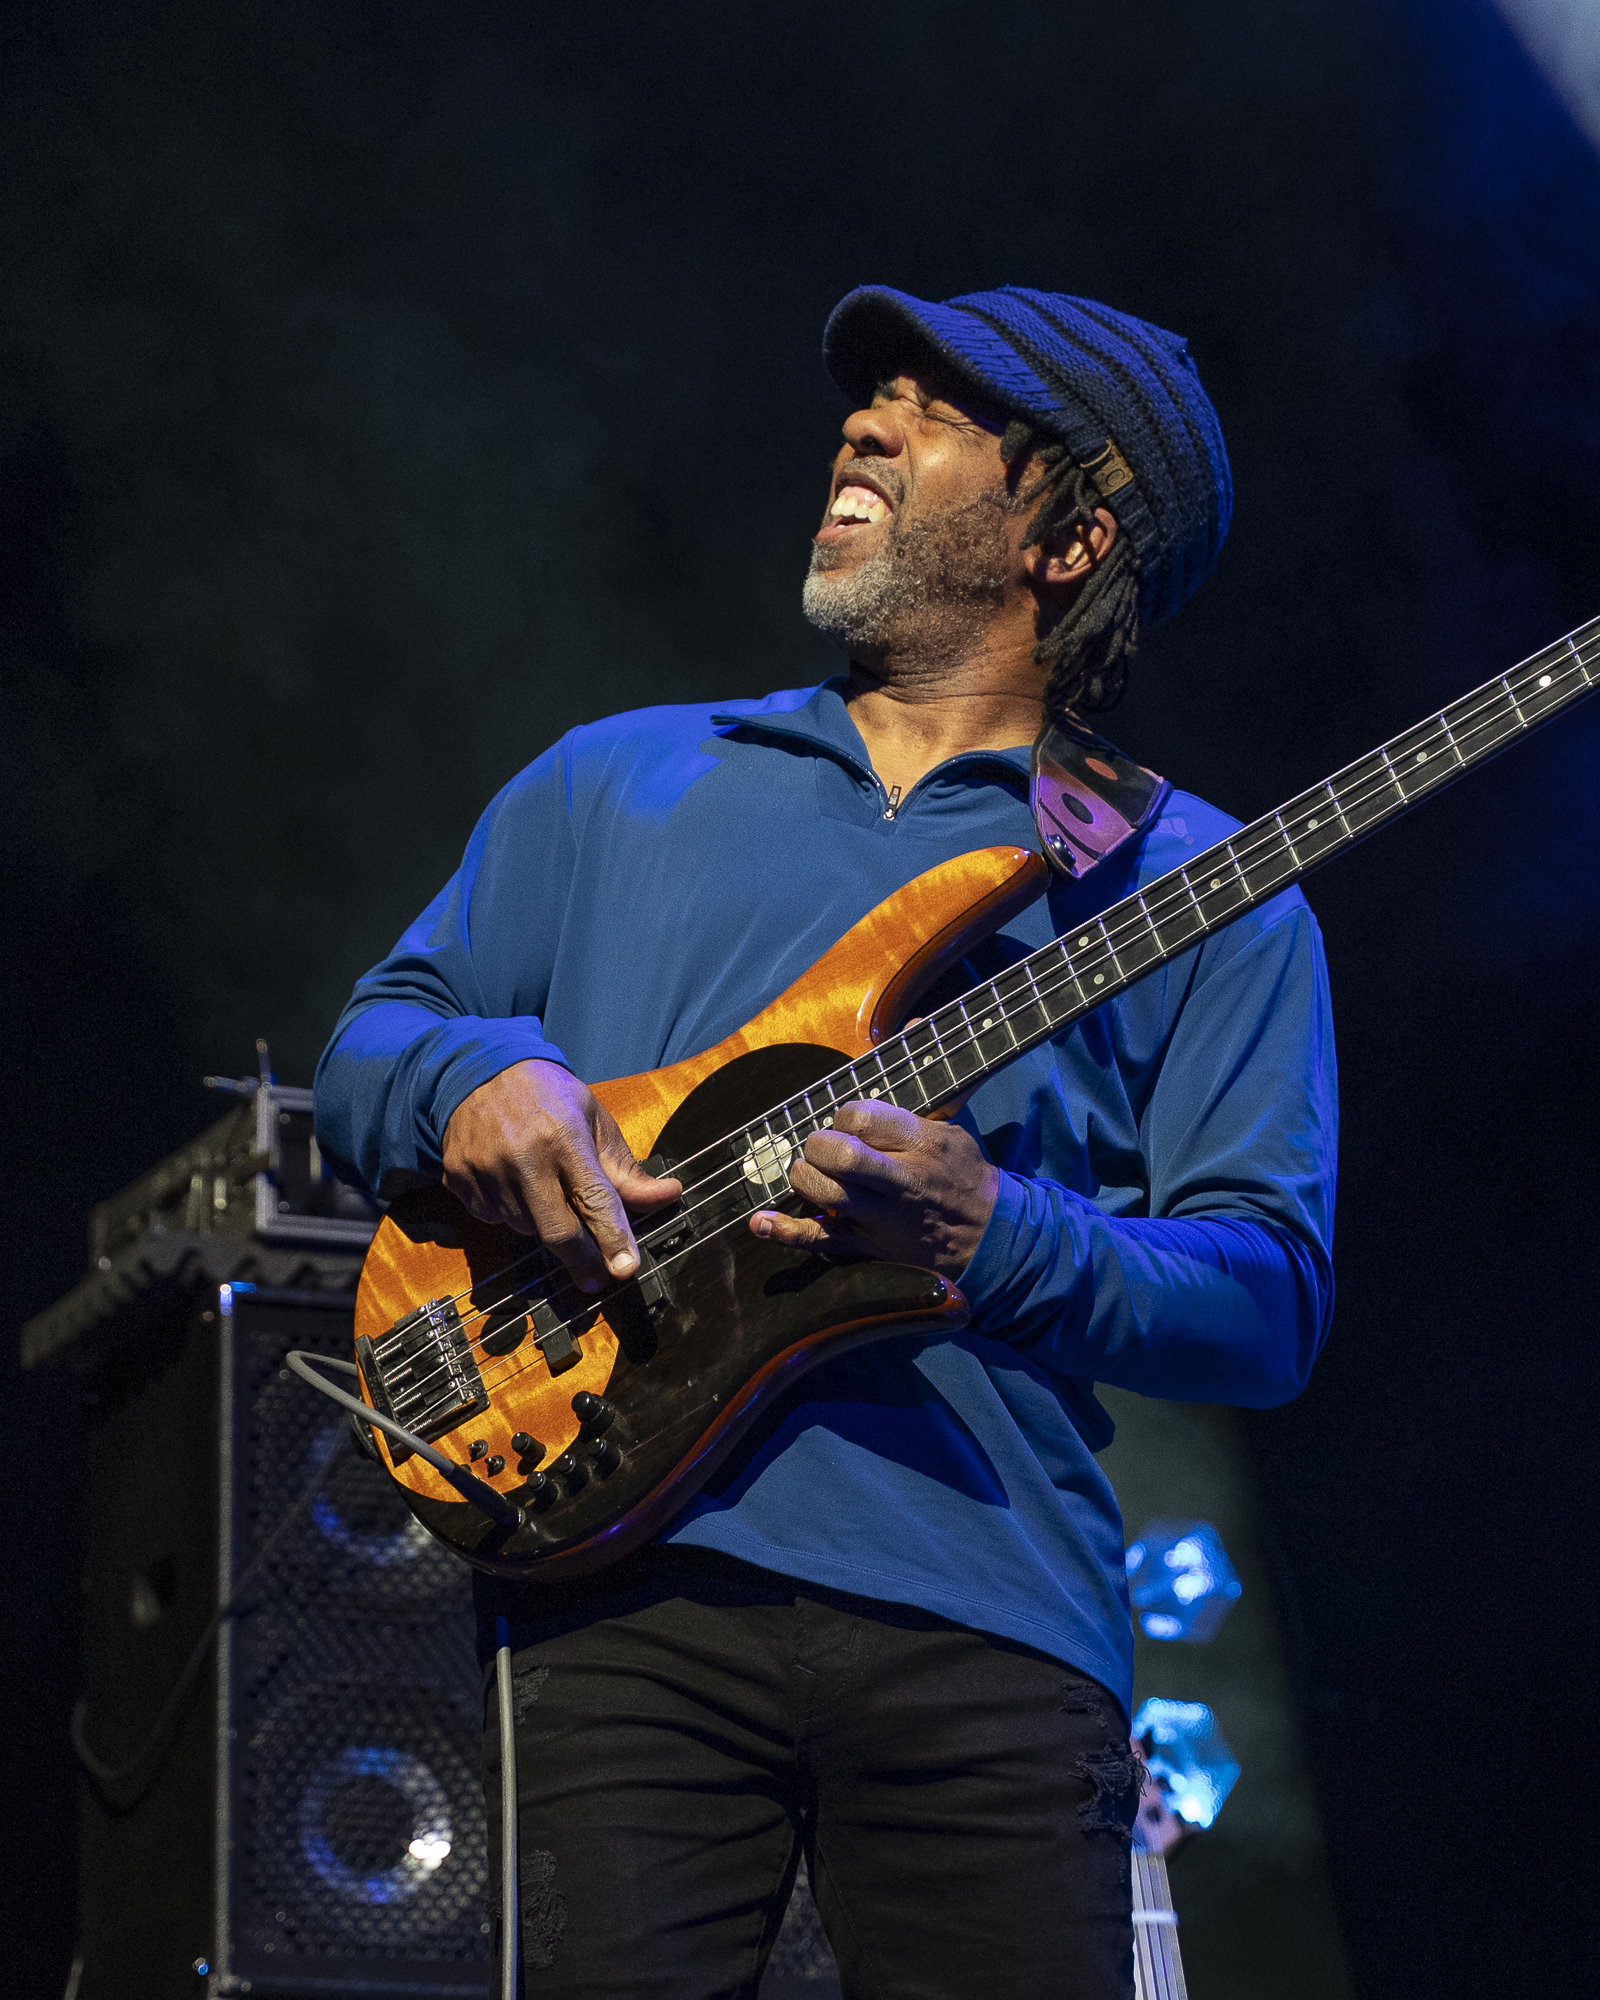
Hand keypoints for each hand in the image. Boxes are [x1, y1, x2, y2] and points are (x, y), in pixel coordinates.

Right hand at [441, 1060, 681, 1291]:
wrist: (478, 1069)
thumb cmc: (548, 1095)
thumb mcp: (594, 1120)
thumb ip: (626, 1168)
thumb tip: (668, 1196)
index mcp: (564, 1136)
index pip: (594, 1198)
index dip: (613, 1237)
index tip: (625, 1268)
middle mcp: (523, 1157)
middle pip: (557, 1232)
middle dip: (582, 1261)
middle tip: (597, 1278)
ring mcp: (486, 1170)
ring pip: (526, 1229)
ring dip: (544, 1225)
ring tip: (545, 1190)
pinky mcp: (459, 1180)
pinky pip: (493, 1218)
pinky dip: (511, 1212)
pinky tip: (513, 1183)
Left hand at [748, 1100, 998, 1276]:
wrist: (989, 1235)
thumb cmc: (964, 1172)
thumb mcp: (952, 1121)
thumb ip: (926, 1076)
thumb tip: (914, 1021)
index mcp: (921, 1142)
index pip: (862, 1116)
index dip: (843, 1116)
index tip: (846, 1123)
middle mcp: (901, 1179)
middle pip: (840, 1154)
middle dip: (818, 1144)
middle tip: (822, 1146)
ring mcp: (882, 1217)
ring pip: (826, 1192)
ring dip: (804, 1177)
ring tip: (809, 1172)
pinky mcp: (869, 1247)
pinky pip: (821, 1240)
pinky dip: (785, 1232)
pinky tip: (761, 1221)